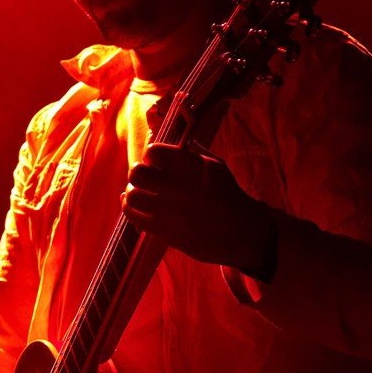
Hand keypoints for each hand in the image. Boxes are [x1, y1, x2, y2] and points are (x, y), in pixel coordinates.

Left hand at [122, 143, 276, 274]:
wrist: (242, 231)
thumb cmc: (227, 194)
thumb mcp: (214, 165)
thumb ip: (188, 153)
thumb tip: (161, 141)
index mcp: (191, 167)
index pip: (154, 152)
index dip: (151, 155)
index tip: (156, 160)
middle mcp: (178, 187)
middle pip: (137, 173)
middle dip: (138, 172)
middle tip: (145, 177)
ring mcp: (170, 211)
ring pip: (132, 196)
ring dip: (133, 192)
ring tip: (141, 192)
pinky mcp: (165, 231)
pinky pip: (134, 217)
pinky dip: (130, 208)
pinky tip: (134, 205)